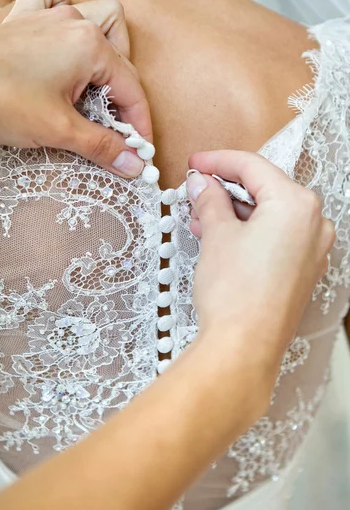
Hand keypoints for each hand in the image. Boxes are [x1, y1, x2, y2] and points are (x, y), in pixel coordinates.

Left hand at [0, 0, 150, 177]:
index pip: (132, 89)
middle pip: (120, 58)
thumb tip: (133, 164)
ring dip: (108, 50)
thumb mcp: (58, 130)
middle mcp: (73, 22)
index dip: (140, 126)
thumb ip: (102, 146)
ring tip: (98, 85)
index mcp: (88, 45)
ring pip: (97, 20)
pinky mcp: (26, 20)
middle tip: (115, 131)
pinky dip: (67, 14)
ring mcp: (48, 16)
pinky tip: (64, 38)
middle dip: (124, 98)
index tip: (140, 153)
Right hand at [187, 150, 334, 380]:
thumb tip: (202, 184)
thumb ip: (210, 201)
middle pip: (266, 191)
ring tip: (201, 218)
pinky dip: (249, 233)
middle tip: (196, 190)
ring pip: (270, 216)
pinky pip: (276, 239)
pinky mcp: (303, 273)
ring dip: (235, 213)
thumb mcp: (216, 235)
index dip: (218, 161)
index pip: (254, 167)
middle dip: (227, 189)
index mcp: (297, 205)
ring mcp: (312, 251)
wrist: (243, 348)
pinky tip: (222, 238)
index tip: (196, 164)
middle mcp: (314, 225)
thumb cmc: (235, 293)